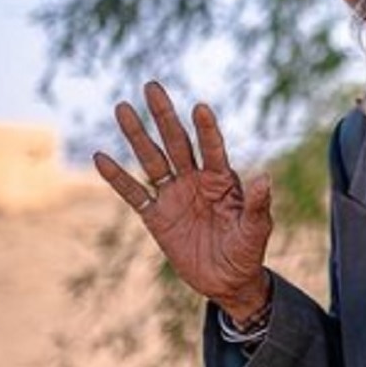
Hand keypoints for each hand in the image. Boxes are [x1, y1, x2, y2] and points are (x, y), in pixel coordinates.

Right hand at [92, 81, 273, 321]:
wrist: (228, 280)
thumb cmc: (248, 250)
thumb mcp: (257, 229)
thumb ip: (258, 205)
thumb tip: (265, 177)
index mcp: (222, 179)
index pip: (213, 148)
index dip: (207, 130)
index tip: (200, 107)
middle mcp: (196, 180)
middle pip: (177, 142)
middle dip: (164, 115)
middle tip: (152, 86)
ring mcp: (174, 195)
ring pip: (152, 159)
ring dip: (137, 135)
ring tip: (123, 108)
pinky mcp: (156, 216)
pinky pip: (133, 193)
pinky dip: (117, 177)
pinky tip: (101, 157)